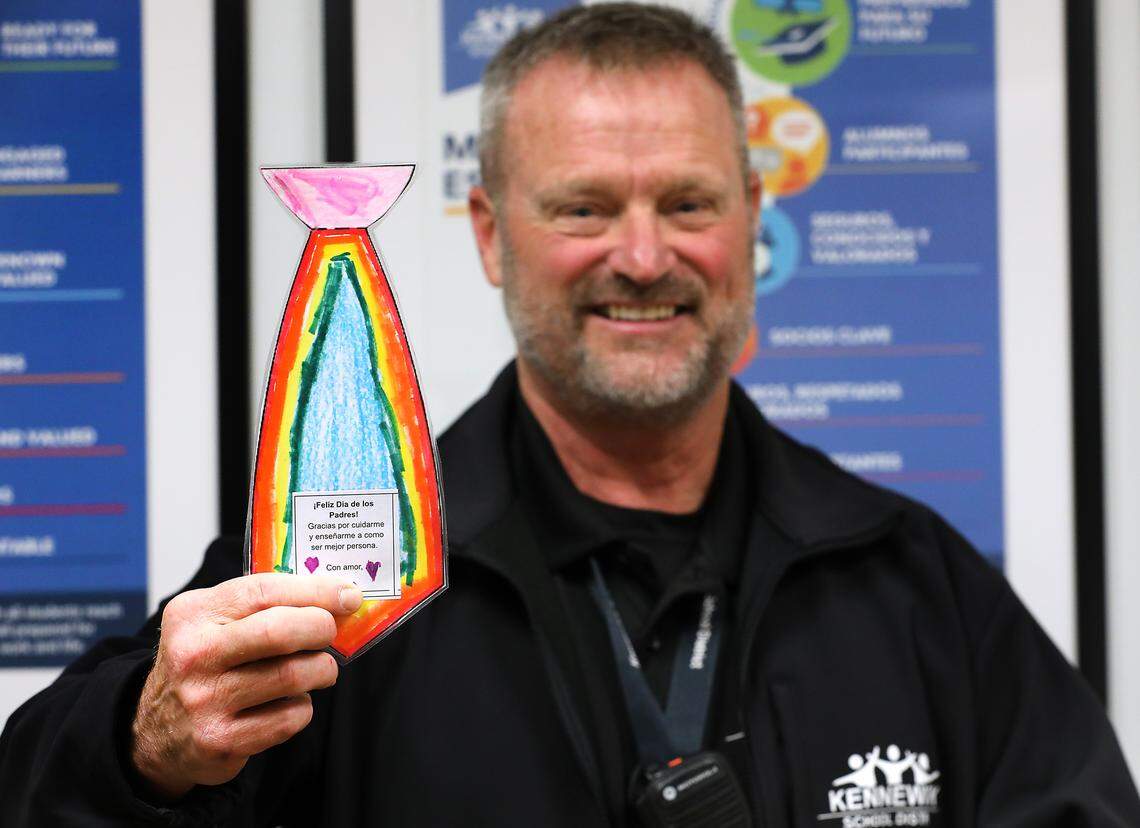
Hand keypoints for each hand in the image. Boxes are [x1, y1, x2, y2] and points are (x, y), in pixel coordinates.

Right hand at [129, 574, 363, 799]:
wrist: (157, 731)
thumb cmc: (205, 664)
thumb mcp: (216, 621)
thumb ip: (266, 604)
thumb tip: (338, 597)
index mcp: (194, 614)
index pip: (263, 591)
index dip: (316, 591)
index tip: (348, 595)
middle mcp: (194, 655)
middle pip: (279, 632)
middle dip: (322, 628)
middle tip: (331, 633)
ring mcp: (204, 701)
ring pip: (292, 676)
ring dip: (321, 670)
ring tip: (317, 669)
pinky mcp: (219, 741)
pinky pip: (288, 718)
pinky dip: (302, 708)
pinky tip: (290, 702)